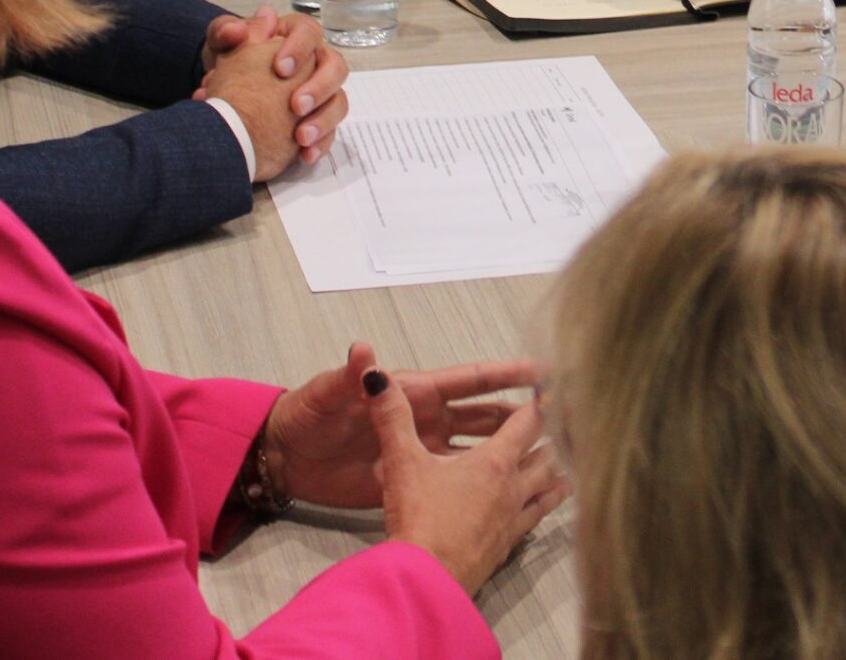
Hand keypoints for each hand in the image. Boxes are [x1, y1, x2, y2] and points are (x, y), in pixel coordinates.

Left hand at [192, 8, 326, 179]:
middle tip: (296, 106)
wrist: (222, 96)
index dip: (300, 49)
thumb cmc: (226, 63)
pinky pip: (331, 133)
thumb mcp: (218, 45)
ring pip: (339, 102)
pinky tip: (304, 155)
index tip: (280, 69)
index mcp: (293, 37)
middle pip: (335, 67)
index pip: (309, 32)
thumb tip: (240, 30)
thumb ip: (223, 32)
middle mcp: (314, 63)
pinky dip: (320, 144)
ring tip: (301, 137)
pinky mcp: (317, 121)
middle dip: (320, 87)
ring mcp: (319, 93)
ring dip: (324, 120)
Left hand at [263, 345, 540, 510]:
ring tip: (546, 457)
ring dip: (507, 451)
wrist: (283, 460)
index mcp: (415, 392)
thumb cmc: (307, 416)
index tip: (545, 370)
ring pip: (476, 450)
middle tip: (562, 418)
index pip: (471, 380)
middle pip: (484, 416)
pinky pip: (453, 482)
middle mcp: (427, 420)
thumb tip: (363, 350)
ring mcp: (421, 452)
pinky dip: (480, 485)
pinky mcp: (411, 482)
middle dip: (521, 413)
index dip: (507, 374)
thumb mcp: (328, 394)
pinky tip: (506, 495)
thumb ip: (350, 377)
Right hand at [367, 351, 567, 592]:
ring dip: (556, 479)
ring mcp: (511, 522)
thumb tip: (376, 377)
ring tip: (568, 472)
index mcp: (494, 463)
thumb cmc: (419, 521)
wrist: (425, 580)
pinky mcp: (504, 549)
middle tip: (569, 428)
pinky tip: (536, 517)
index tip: (555, 390)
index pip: (528, 424)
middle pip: (544, 459)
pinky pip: (530, 525)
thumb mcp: (402, 463)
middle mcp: (511, 489)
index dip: (543, 403)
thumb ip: (392, 418)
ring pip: (545, 493)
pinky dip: (539, 513)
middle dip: (555, 441)